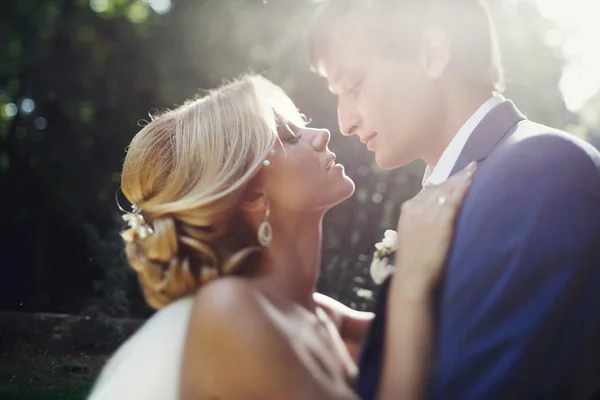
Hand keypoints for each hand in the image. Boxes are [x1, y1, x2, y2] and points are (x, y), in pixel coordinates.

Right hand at [393, 162, 476, 296]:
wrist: (412, 277)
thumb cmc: (414, 264)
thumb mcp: (411, 239)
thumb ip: (420, 226)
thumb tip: (434, 222)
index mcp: (408, 210)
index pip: (428, 190)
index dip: (443, 182)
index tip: (455, 175)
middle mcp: (416, 206)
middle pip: (438, 185)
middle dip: (454, 176)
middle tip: (471, 165)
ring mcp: (427, 211)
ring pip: (448, 188)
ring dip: (462, 177)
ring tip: (475, 167)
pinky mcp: (440, 219)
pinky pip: (455, 197)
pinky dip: (464, 186)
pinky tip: (473, 178)